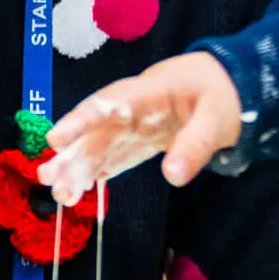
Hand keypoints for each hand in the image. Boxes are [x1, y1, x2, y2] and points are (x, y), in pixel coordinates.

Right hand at [38, 52, 242, 205]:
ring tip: (60, 194)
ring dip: (78, 167)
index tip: (56, 139)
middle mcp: (135, 105)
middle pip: (98, 127)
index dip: (82, 119)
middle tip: (47, 179)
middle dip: (72, 152)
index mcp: (151, 90)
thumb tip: (172, 177)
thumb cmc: (223, 95)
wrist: (231, 85)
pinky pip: (114, 154)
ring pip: (101, 143)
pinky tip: (79, 189)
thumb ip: (195, 145)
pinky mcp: (140, 138)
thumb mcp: (218, 119)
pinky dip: (97, 171)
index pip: (111, 102)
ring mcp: (135, 122)